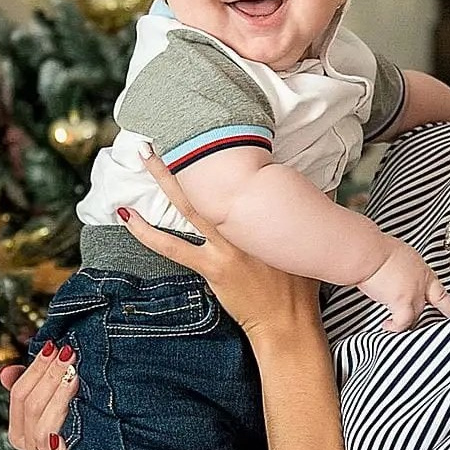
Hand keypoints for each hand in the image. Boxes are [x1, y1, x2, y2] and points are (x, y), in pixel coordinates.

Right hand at [0, 343, 76, 449]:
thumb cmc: (80, 430)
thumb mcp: (57, 405)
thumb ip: (33, 387)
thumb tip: (5, 372)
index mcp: (21, 432)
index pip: (19, 396)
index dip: (34, 370)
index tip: (53, 347)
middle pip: (31, 409)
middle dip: (49, 378)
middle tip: (68, 356)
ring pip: (42, 431)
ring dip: (59, 401)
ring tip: (75, 378)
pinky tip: (68, 432)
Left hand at [117, 147, 323, 346]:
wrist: (289, 321)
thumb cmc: (299, 284)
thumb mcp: (305, 241)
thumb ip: (310, 211)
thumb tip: (322, 185)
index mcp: (267, 215)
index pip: (245, 175)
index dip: (225, 150)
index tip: (209, 128)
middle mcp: (246, 225)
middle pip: (212, 182)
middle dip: (190, 154)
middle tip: (167, 128)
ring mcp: (226, 246)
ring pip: (189, 208)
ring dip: (164, 180)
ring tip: (144, 156)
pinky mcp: (212, 267)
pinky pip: (172, 247)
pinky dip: (146, 232)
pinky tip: (127, 216)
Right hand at [356, 240, 449, 330]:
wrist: (370, 252)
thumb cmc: (375, 249)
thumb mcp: (395, 255)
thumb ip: (399, 268)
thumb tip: (391, 272)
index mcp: (421, 269)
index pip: (438, 289)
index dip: (449, 304)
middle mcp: (421, 281)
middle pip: (427, 305)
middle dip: (419, 312)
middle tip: (414, 319)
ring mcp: (414, 293)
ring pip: (417, 315)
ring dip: (406, 320)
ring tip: (395, 323)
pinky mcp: (402, 303)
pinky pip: (403, 323)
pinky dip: (395, 326)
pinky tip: (387, 325)